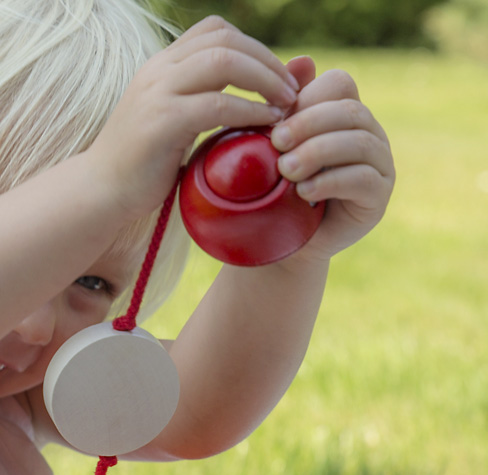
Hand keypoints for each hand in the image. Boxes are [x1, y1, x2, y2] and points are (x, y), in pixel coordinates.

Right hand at [91, 16, 297, 220]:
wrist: (100, 190)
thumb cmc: (143, 163)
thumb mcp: (174, 118)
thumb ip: (209, 96)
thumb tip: (258, 87)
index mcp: (161, 66)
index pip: (215, 30)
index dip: (253, 46)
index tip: (273, 77)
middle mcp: (158, 71)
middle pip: (226, 40)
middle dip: (268, 62)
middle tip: (291, 91)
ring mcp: (157, 93)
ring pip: (225, 62)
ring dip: (265, 80)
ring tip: (285, 105)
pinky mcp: (162, 122)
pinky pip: (218, 104)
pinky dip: (250, 111)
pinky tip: (266, 125)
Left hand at [271, 56, 394, 264]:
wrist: (280, 240)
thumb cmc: (271, 186)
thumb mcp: (269, 144)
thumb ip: (283, 107)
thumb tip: (303, 60)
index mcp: (342, 113)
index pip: (339, 83)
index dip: (307, 98)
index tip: (272, 122)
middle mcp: (368, 133)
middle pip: (349, 110)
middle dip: (308, 124)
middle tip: (275, 144)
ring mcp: (379, 164)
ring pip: (359, 141)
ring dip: (317, 152)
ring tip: (284, 170)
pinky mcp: (379, 196)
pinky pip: (363, 179)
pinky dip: (329, 181)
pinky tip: (302, 192)